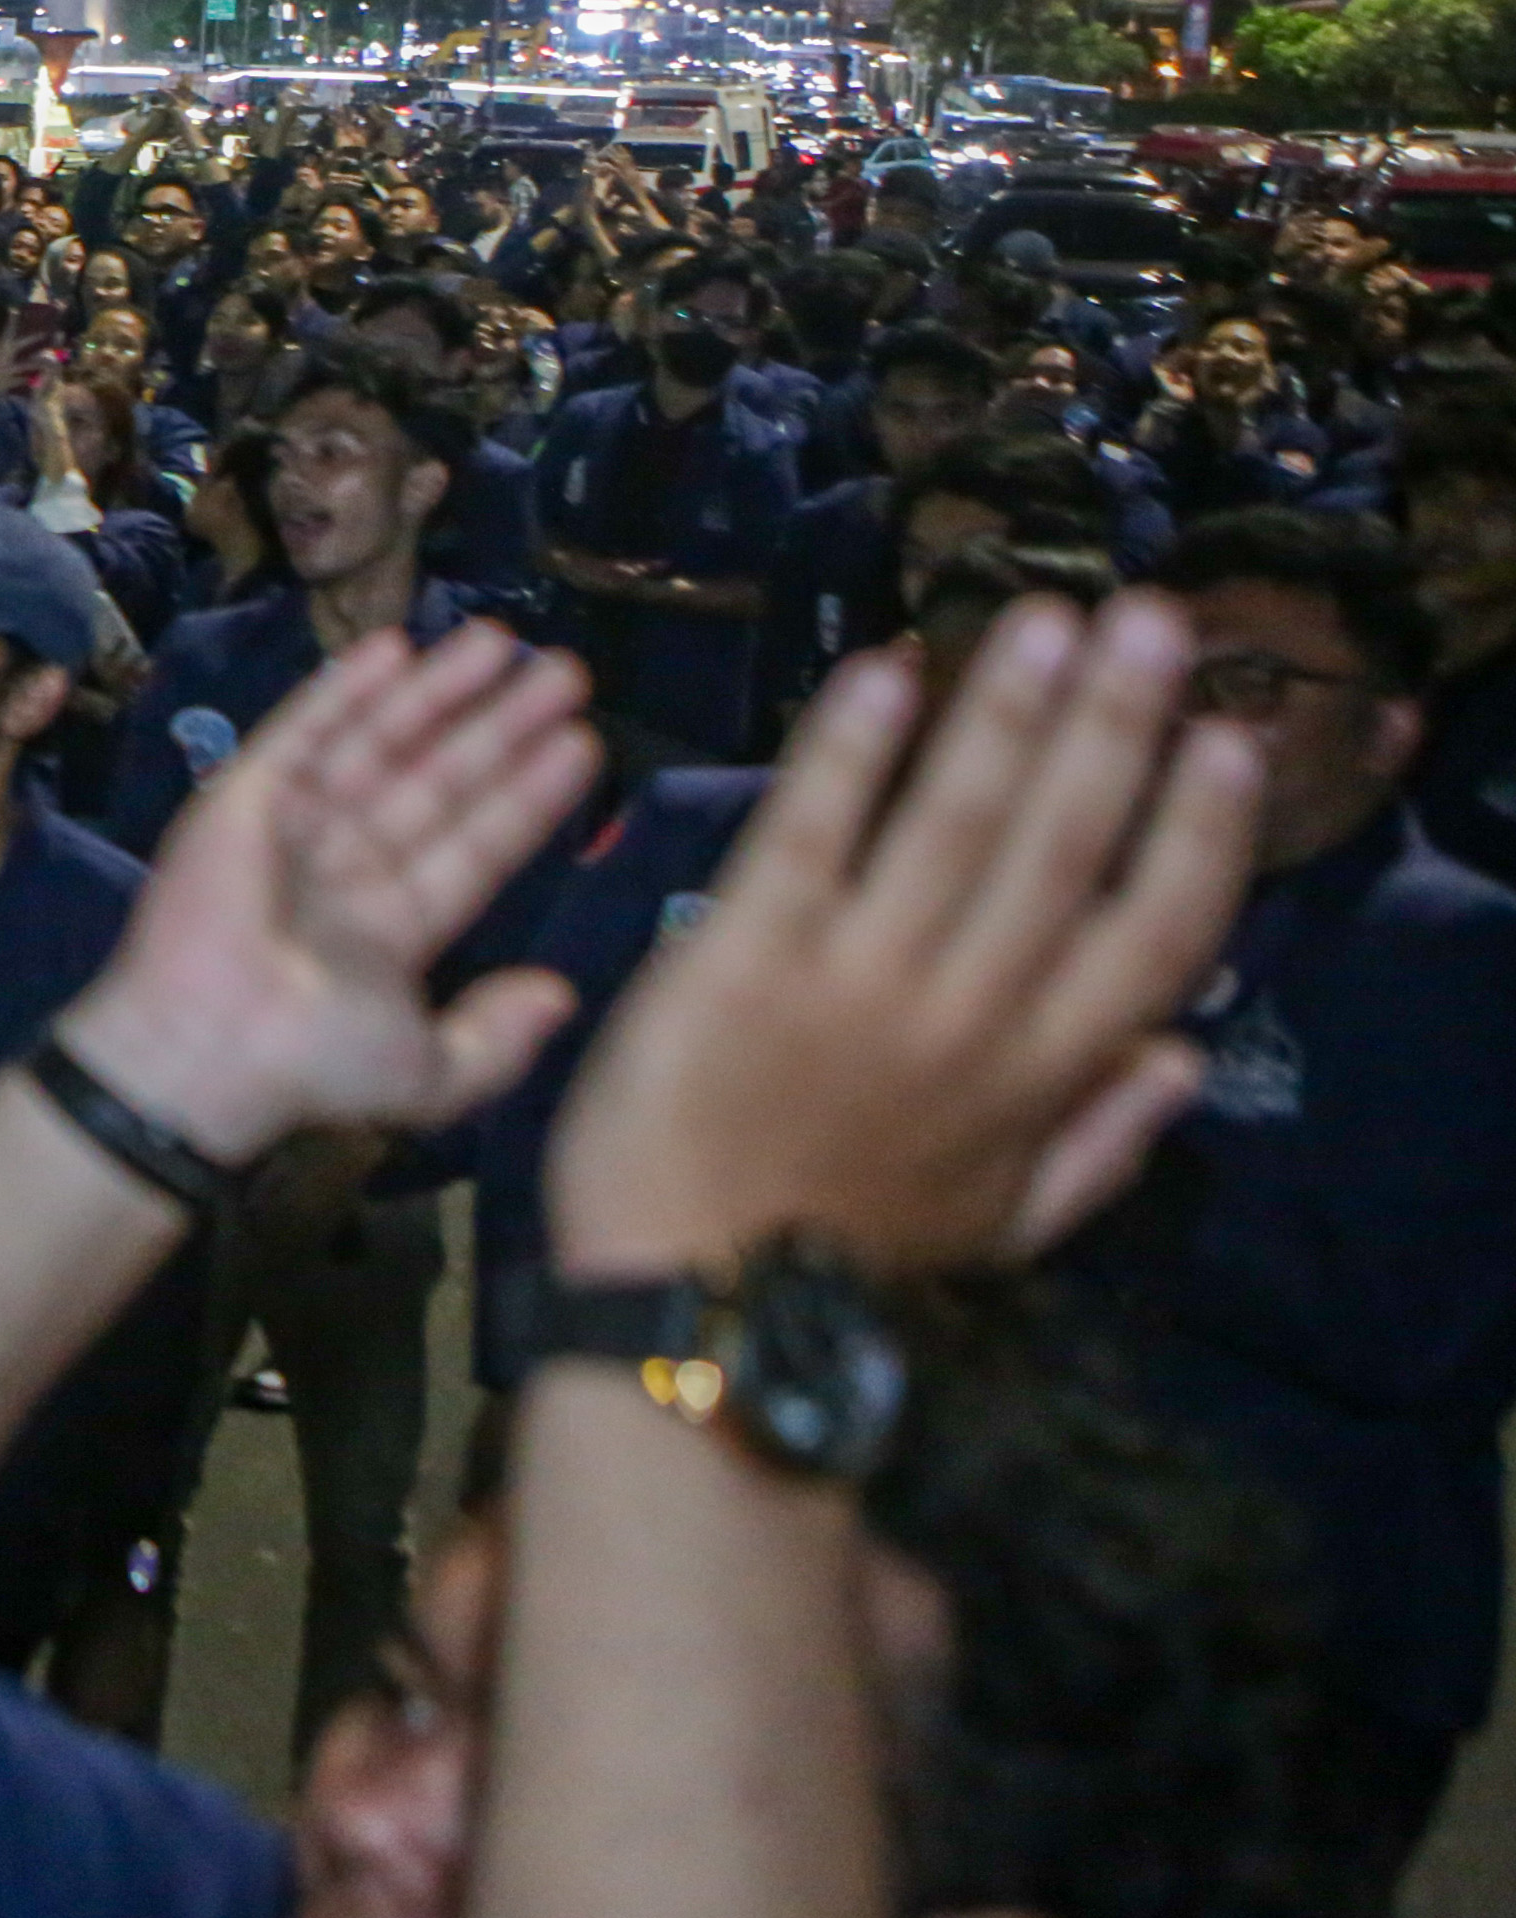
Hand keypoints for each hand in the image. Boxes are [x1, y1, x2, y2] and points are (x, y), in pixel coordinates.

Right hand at [57, 622, 600, 1164]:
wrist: (209, 1047)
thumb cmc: (314, 1062)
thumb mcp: (429, 1074)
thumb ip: (498, 1038)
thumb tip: (560, 995)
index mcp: (387, 932)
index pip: (473, 847)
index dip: (526, 797)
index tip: (582, 743)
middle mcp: (346, 869)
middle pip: (438, 781)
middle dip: (498, 727)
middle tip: (563, 671)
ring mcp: (295, 826)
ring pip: (382, 742)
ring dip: (439, 689)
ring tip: (503, 639)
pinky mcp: (245, 793)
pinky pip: (305, 728)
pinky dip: (347, 687)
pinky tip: (399, 646)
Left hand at [547, 594, 1257, 1277]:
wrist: (689, 1300)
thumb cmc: (843, 1254)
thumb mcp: (1002, 1227)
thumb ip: (1100, 1144)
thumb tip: (1189, 1059)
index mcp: (1039, 1074)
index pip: (1156, 933)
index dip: (1198, 832)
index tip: (1228, 740)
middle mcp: (967, 1013)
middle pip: (1065, 845)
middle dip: (1113, 724)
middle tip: (1145, 619)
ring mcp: (857, 978)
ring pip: (955, 821)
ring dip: (1005, 710)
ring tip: (1043, 618)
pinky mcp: (744, 956)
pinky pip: (810, 834)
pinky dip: (848, 752)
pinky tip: (887, 674)